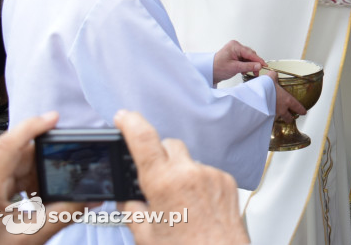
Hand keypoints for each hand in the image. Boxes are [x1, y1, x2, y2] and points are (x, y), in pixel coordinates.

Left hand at [0, 112, 84, 244]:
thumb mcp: (28, 239)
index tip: (54, 118)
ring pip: (17, 167)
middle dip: (47, 157)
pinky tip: (42, 197)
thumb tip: (90, 199)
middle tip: (71, 163)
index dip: (33, 126)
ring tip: (57, 187)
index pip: (9, 145)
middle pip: (19, 155)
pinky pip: (13, 180)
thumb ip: (62, 216)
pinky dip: (31, 184)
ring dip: (40, 173)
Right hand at [114, 110, 248, 244]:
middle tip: (152, 179)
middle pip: (168, 145)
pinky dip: (198, 182)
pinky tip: (197, 205)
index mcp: (164, 184)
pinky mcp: (227, 180)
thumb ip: (133, 210)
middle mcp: (190, 173)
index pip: (144, 140)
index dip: (131, 124)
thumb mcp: (145, 235)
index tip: (123, 117)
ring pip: (188, 160)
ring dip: (179, 172)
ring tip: (179, 203)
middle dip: (157, 155)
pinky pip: (206, 172)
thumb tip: (127, 197)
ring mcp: (212, 175)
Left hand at [212, 40, 264, 83]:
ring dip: (249, 65)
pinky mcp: (234, 56)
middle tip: (257, 72)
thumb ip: (248, 66)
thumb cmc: (216, 68)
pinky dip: (245, 65)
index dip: (258, 60)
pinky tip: (244, 70)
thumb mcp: (234, 68)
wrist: (208, 72)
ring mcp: (235, 51)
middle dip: (254, 63)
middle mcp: (235, 47)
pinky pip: (244, 60)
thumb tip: (258, 65)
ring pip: (248, 58)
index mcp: (234, 46)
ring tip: (250, 72)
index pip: (250, 53)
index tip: (264, 65)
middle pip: (250, 55)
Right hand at [260, 71, 306, 120]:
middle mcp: (281, 109)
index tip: (303, 112)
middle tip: (290, 118)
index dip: (301, 110)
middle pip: (288, 118)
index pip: (297, 107)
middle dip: (290, 118)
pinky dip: (267, 121)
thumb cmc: (265, 88)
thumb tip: (273, 73)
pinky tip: (265, 119)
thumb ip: (274, 76)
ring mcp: (273, 115)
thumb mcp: (271, 79)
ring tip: (276, 117)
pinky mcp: (264, 119)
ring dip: (278, 119)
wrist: (254, 97)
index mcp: (287, 100)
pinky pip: (267, 122)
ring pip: (278, 120)